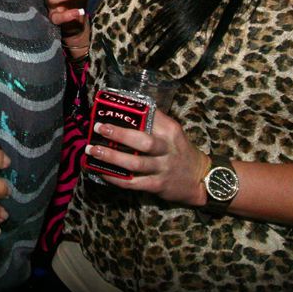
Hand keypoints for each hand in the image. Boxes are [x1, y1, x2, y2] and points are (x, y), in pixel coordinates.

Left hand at [85, 110, 209, 205]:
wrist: (200, 178)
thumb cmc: (179, 150)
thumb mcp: (172, 132)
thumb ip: (153, 121)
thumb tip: (125, 106)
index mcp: (170, 131)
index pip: (150, 117)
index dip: (129, 112)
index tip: (108, 108)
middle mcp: (167, 149)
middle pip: (142, 141)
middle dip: (118, 134)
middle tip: (98, 127)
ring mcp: (162, 168)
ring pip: (135, 164)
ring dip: (111, 158)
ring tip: (92, 151)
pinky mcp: (157, 185)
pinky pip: (133, 182)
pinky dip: (115, 178)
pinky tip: (102, 172)